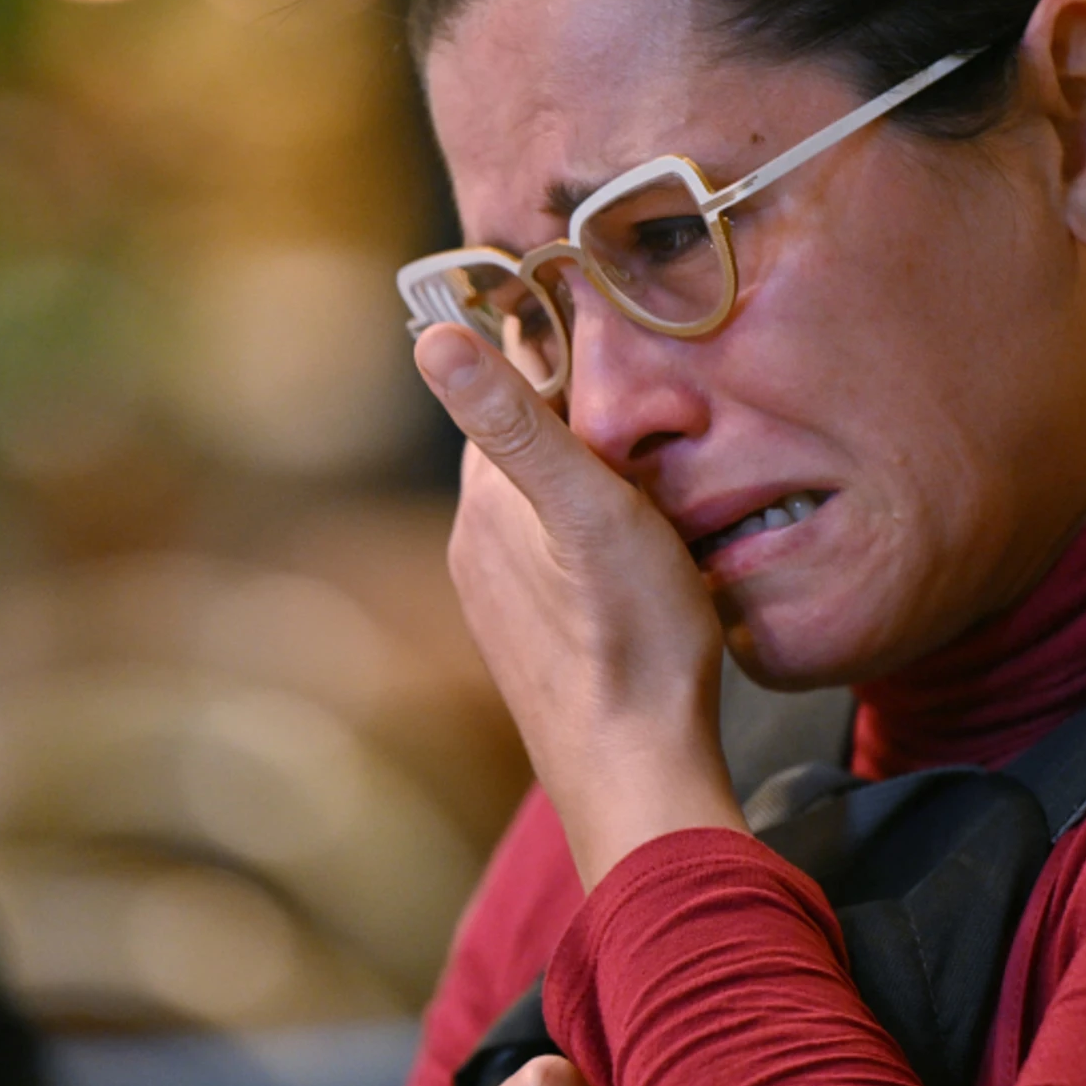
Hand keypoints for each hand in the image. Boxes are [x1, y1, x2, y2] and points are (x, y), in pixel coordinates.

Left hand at [413, 324, 746, 886]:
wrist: (637, 773)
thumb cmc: (631, 637)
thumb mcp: (589, 507)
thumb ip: (515, 420)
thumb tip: (432, 337)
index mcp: (487, 500)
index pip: (511, 388)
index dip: (560, 348)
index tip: (610, 312)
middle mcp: (476, 544)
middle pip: (525, 444)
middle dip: (577, 411)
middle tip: (650, 380)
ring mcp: (500, 597)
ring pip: (540, 501)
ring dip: (584, 474)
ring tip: (653, 456)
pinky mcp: (531, 638)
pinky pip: (555, 554)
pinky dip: (588, 529)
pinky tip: (636, 543)